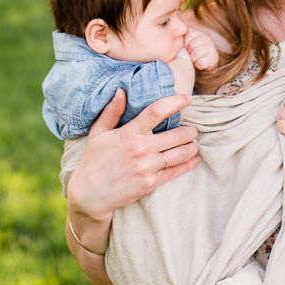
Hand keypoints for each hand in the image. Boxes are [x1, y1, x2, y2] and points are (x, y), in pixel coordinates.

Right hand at [66, 89, 198, 224]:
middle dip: (189, 131)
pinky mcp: (151, 183)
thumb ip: (111, 111)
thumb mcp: (97, 132)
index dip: (175, 102)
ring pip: (181, 153)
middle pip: (177, 135)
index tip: (186, 98)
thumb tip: (122, 90)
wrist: (90, 194)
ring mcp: (147, 167)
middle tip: (192, 129)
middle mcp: (141, 149)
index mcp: (129, 134)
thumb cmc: (94, 160)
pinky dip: (188, 164)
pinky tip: (193, 159)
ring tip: (192, 143)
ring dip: (191, 147)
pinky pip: (176, 171)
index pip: (156, 112)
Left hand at [183, 29, 219, 71]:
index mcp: (200, 33)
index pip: (188, 34)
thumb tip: (176, 38)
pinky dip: (197, 65)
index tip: (187, 48)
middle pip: (191, 44)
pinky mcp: (214, 58)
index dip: (185, 43)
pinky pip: (200, 62)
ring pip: (196, 53)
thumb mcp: (187, 44)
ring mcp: (212, 48)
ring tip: (194, 59)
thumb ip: (183, 39)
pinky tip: (199, 64)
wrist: (203, 66)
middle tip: (191, 55)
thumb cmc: (192, 54)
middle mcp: (207, 38)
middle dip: (188, 52)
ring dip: (193, 59)